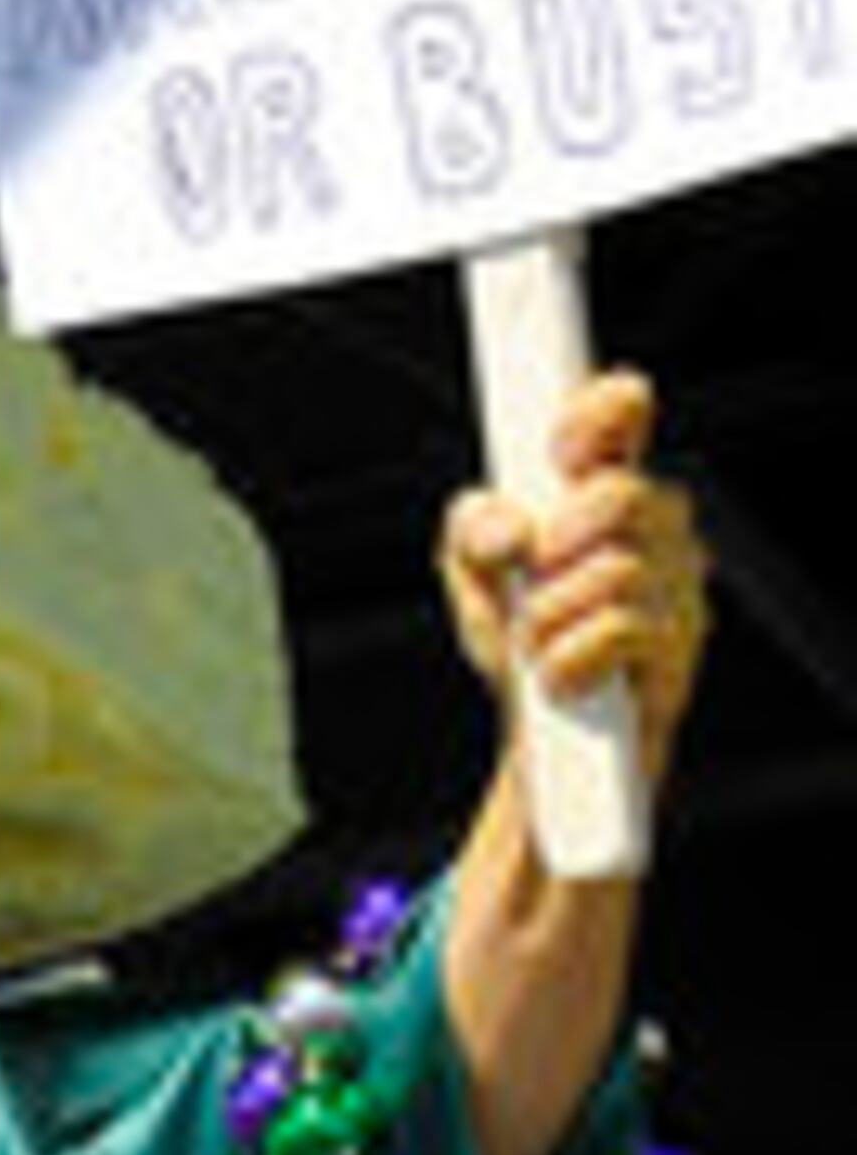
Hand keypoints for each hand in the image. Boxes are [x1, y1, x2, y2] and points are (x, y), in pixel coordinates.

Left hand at [442, 363, 708, 789]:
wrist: (541, 744)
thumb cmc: (517, 643)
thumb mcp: (473, 579)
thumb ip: (474, 531)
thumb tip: (511, 527)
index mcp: (610, 489)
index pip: (627, 412)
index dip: (600, 410)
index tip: (557, 449)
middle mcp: (659, 527)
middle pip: (624, 494)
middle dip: (558, 540)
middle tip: (531, 575)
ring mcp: (681, 586)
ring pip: (617, 570)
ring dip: (551, 615)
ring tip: (537, 643)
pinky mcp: (682, 651)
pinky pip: (622, 631)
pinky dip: (570, 656)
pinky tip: (557, 675)